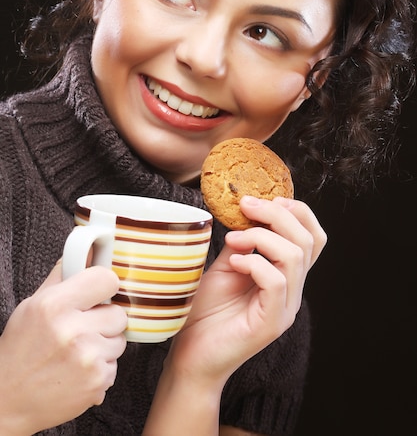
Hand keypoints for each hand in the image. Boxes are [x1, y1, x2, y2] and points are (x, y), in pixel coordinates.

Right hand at [0, 261, 126, 434]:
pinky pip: (115, 366)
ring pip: (120, 340)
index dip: (104, 286)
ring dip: (104, 345)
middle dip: (105, 320)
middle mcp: (72, 331)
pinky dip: (100, 369)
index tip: (98, 294)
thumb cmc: (21, 349)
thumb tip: (90, 248)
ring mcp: (87, 359)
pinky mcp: (97, 382)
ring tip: (78, 352)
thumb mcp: (33, 305)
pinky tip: (78, 371)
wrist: (8, 401)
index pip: (107, 279)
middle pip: (119, 313)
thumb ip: (63, 275)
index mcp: (55, 305)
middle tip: (83, 329)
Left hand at [142, 195, 325, 435]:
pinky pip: (276, 282)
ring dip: (261, 237)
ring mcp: (285, 308)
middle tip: (245, 205)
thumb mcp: (226, 266)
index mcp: (286, 276)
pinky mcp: (271, 324)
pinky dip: (255, 263)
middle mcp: (292, 291)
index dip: (298, 211)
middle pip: (308, 240)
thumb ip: (243, 242)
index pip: (313, 236)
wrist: (191, 356)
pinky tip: (234, 261)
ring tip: (233, 239)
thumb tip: (247, 212)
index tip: (265, 198)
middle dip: (278, 214)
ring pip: (295, 257)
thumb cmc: (206, 312)